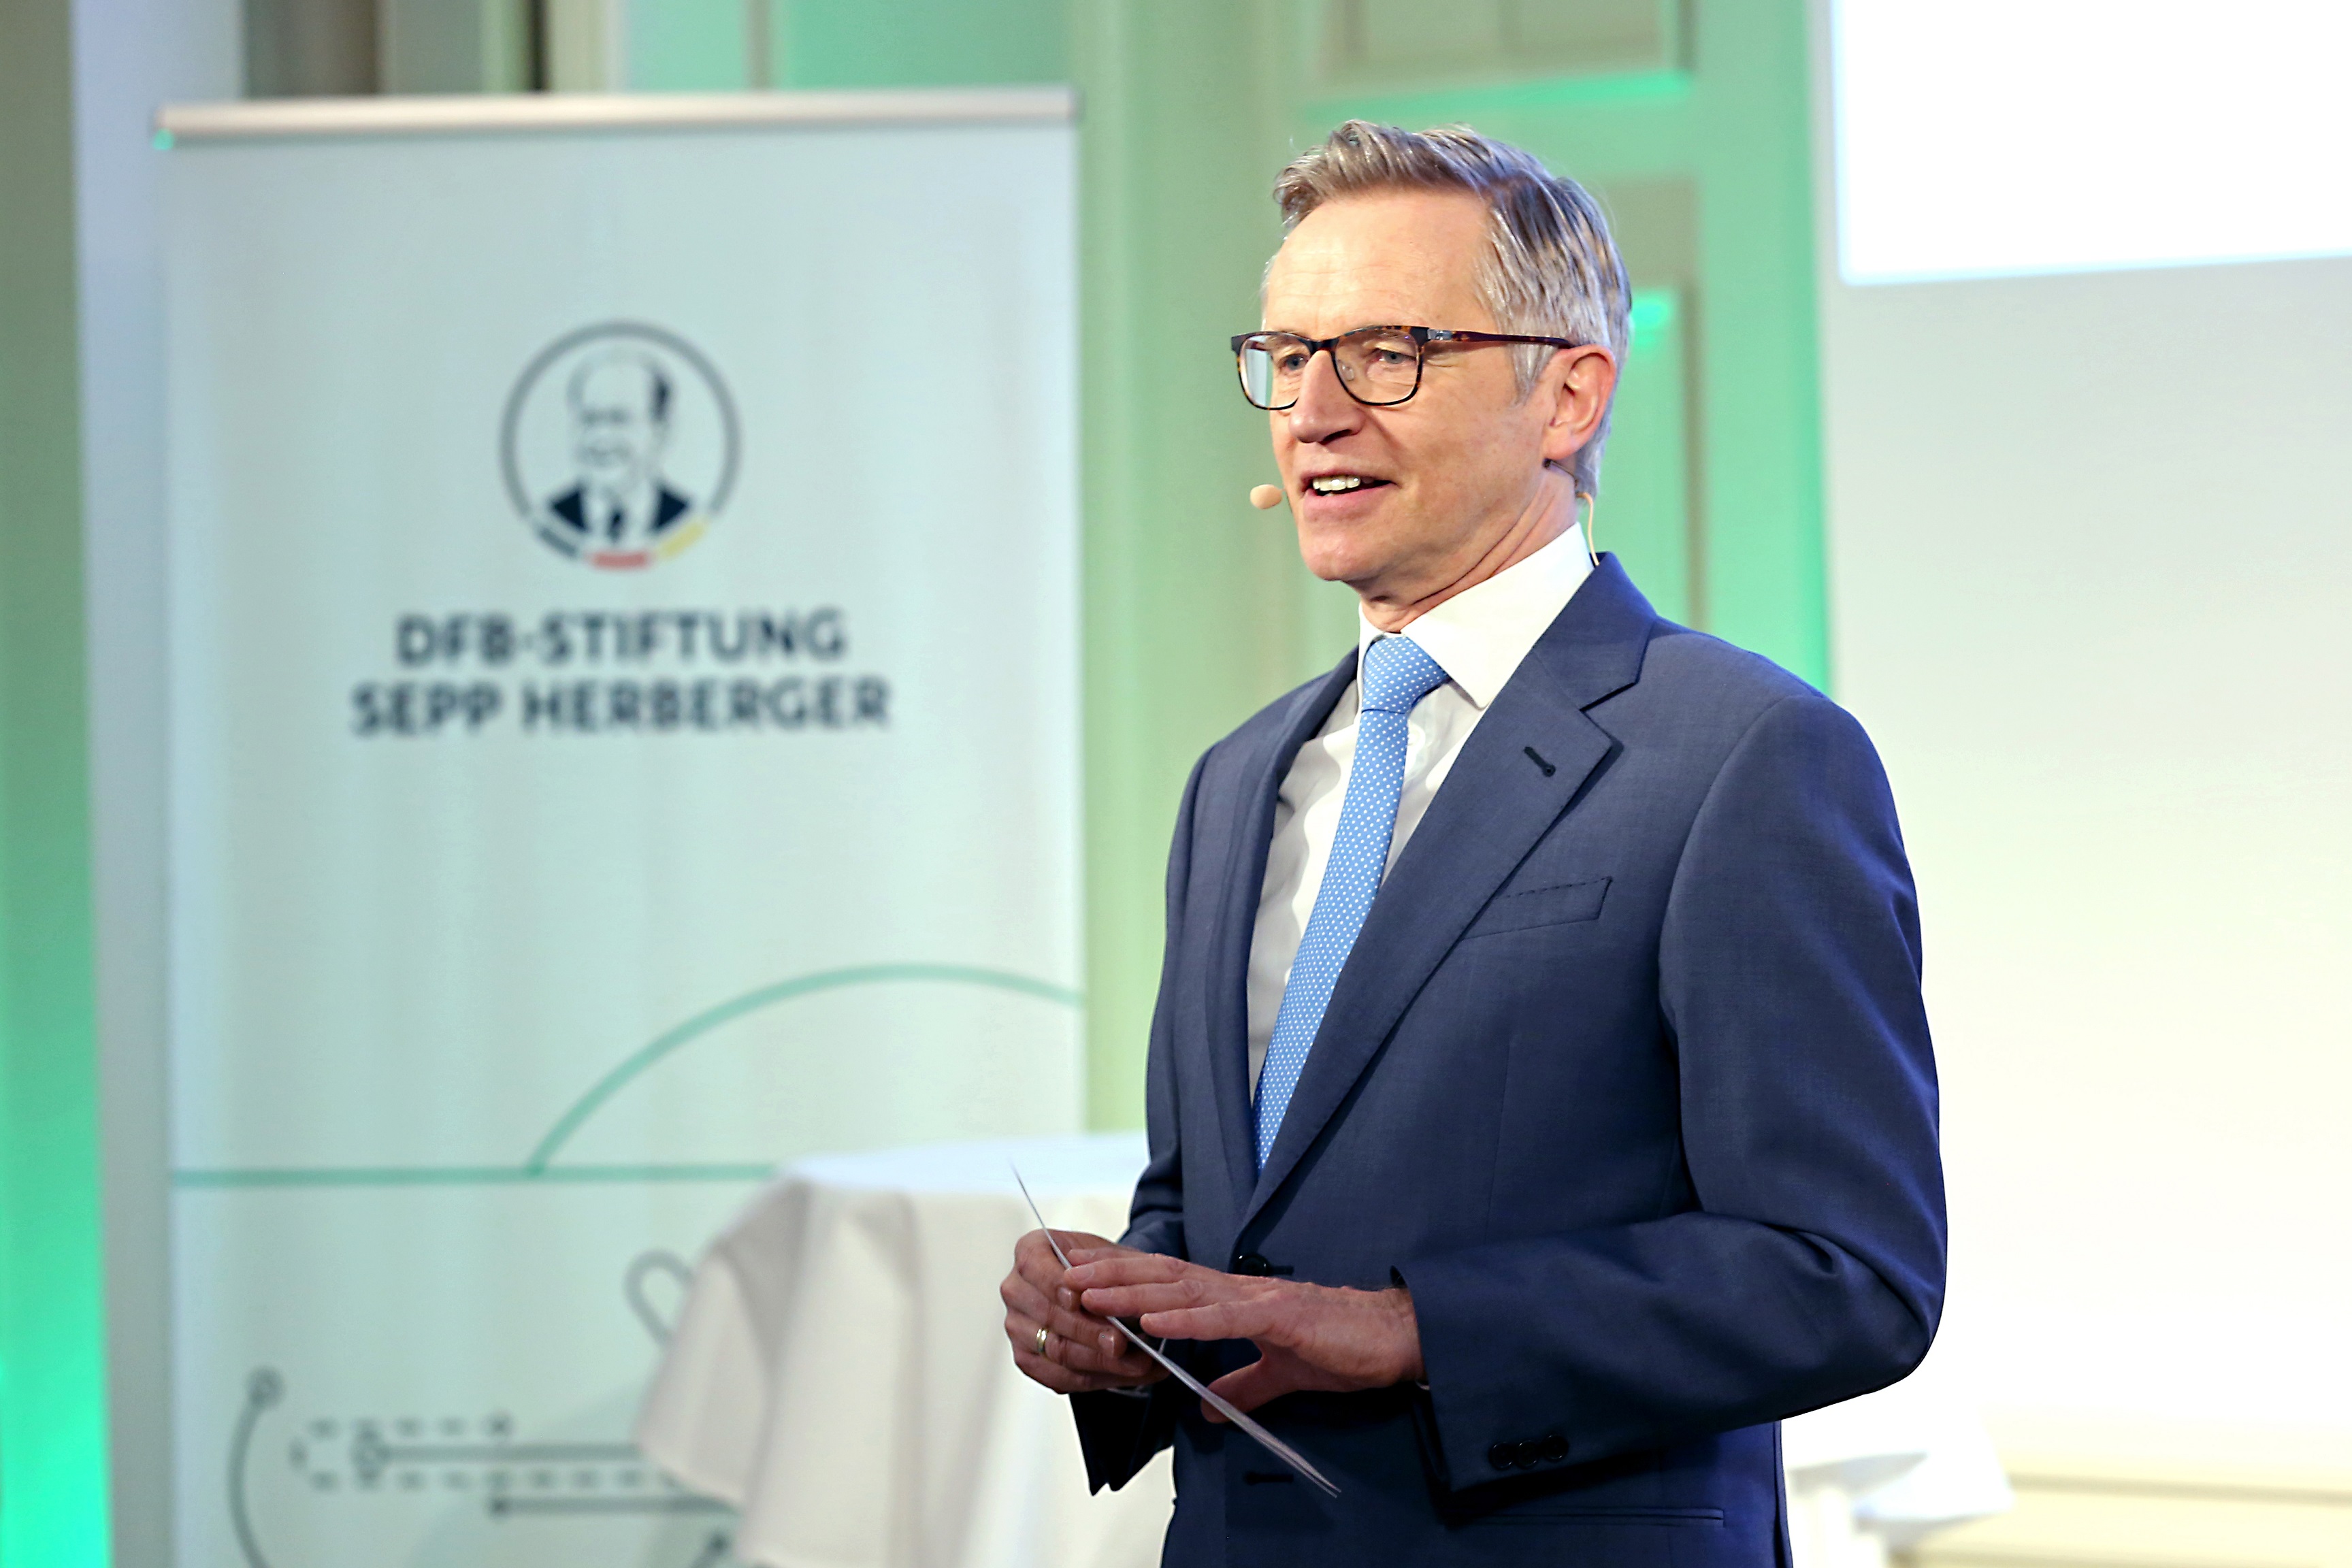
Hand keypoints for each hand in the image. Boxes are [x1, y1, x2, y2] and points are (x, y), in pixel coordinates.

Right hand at [1000, 1229, 1167, 1394]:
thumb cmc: (1101, 1269)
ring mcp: (1017, 1327)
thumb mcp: (1112, 1256)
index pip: (1037, 1270)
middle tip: (1121, 1343)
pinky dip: (1096, 1378)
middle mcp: (1016, 1289)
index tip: (1084, 1299)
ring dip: (1099, 1360)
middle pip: (1049, 1316)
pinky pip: (1059, 1376)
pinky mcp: (1027, 1359)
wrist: (1100, 1290)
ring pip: (1056, 1350)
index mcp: (1030, 1252)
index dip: (1059, 1287)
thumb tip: (1115, 1291)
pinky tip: (1125, 1374)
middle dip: (1089, 1332)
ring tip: (1136, 1363)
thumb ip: (1112, 1270)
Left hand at [1064, 1253, 1422, 1418]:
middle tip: (1063, 1273)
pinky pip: (1225, 1317)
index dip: (1123, 1278)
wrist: (1393, 1341)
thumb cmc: (1341, 1349)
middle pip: (1163, 1278)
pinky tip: (1153, 1321)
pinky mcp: (1282, 1317)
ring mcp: (1258, 1300)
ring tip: (1090, 1293)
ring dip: (1133, 1291)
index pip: (1168, 1284)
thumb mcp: (1280, 1373)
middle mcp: (1239, 1291)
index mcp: (1236, 1301)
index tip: (1081, 1276)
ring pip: (1183, 1291)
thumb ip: (1241, 1384)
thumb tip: (1205, 1406)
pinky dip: (1187, 1319)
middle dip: (1111, 1275)